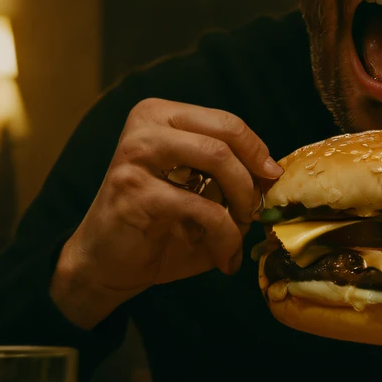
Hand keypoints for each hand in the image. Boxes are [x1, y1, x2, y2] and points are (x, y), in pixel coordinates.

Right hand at [50, 99, 280, 328]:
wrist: (106, 264)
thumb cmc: (159, 227)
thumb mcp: (201, 193)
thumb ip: (232, 176)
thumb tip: (274, 173)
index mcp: (161, 117)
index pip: (227, 123)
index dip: (257, 152)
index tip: (272, 179)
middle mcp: (145, 125)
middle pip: (225, 135)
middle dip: (252, 176)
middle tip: (257, 210)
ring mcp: (135, 153)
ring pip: (216, 158)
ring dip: (240, 200)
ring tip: (240, 230)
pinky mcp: (134, 189)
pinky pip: (203, 206)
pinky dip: (224, 235)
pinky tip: (222, 256)